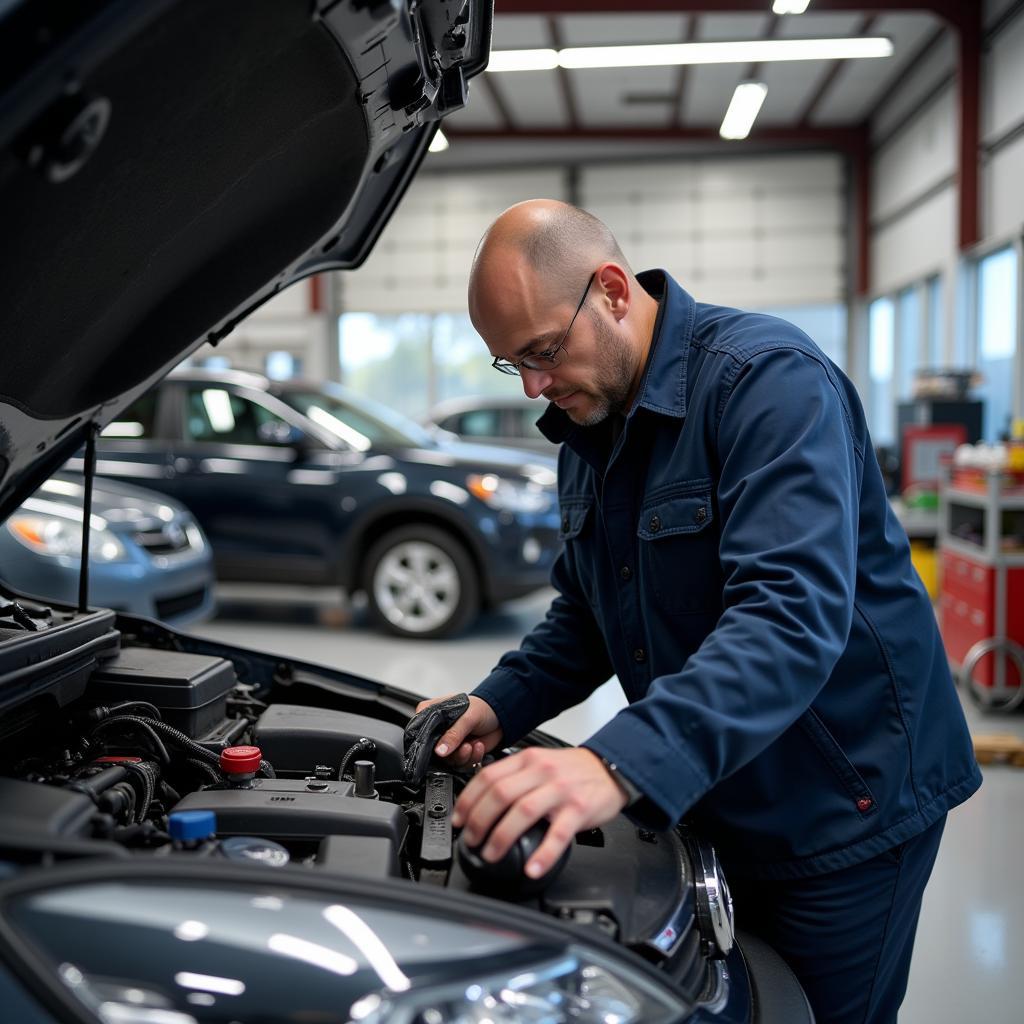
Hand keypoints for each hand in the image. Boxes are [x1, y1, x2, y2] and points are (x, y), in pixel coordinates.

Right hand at [414, 693, 502, 766]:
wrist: (502, 716)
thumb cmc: (483, 707)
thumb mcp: (467, 717)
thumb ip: (453, 734)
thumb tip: (439, 751)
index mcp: (431, 713)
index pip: (419, 731)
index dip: (426, 743)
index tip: (438, 748)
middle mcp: (437, 730)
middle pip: (432, 751)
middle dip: (451, 752)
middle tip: (464, 746)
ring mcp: (448, 743)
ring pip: (447, 760)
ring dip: (463, 756)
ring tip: (473, 745)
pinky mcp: (460, 754)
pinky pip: (461, 764)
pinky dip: (472, 758)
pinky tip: (478, 746)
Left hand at [452, 747, 628, 878]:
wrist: (611, 768)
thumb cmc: (573, 771)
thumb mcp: (540, 763)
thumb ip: (515, 776)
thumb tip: (483, 801)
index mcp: (527, 760)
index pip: (488, 777)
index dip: (468, 800)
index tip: (459, 819)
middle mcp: (541, 772)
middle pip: (500, 794)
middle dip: (478, 821)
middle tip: (471, 840)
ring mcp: (561, 790)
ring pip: (522, 812)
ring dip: (501, 837)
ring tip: (490, 854)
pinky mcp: (579, 809)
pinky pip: (558, 834)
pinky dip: (543, 854)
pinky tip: (532, 867)